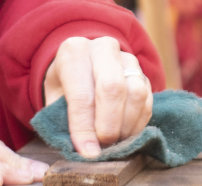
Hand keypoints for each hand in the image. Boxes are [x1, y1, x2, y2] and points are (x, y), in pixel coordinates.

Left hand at [42, 36, 153, 157]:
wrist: (81, 66)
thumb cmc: (64, 86)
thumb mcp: (53, 100)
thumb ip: (64, 121)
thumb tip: (83, 149)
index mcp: (74, 52)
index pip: (81, 94)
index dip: (84, 127)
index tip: (87, 152)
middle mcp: (103, 48)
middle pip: (113, 88)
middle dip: (109, 125)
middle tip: (103, 146)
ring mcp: (127, 58)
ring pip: (136, 93)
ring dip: (126, 125)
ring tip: (114, 142)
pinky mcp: (144, 73)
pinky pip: (148, 101)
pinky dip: (138, 123)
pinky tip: (125, 134)